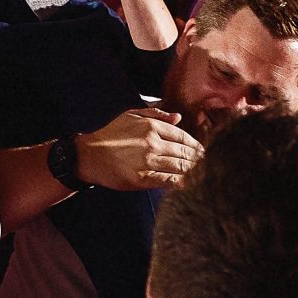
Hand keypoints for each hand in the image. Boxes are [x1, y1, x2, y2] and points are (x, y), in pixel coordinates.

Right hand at [70, 107, 202, 191]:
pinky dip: (180, 183)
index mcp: (151, 126)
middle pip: (185, 153)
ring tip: (201, 175)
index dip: (196, 145)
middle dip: (198, 160)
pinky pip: (168, 181)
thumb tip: (178, 117)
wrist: (88, 155)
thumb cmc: (109, 134)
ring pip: (180, 167)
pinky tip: (186, 184)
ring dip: (193, 171)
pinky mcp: (142, 178)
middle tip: (208, 165)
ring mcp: (147, 162)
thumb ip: (155, 114)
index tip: (203, 152)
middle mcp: (152, 143)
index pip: (183, 136)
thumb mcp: (130, 116)